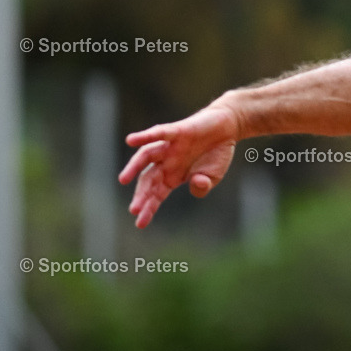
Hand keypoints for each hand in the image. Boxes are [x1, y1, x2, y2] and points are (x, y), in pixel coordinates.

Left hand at [118, 101, 241, 227]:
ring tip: (123, 180)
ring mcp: (170, 146)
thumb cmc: (216, 153)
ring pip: (146, 156)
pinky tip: (131, 140)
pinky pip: (159, 133)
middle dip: (141, 194)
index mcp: (173, 176)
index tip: (139, 223)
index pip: (156, 194)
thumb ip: (203, 187)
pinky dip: (145, 136)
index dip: (148, 208)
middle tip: (134, 209)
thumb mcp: (213, 177)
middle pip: (148, 179)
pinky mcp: (177, 131)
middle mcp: (167, 162)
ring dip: (134, 167)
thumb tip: (195, 182)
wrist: (227, 126)